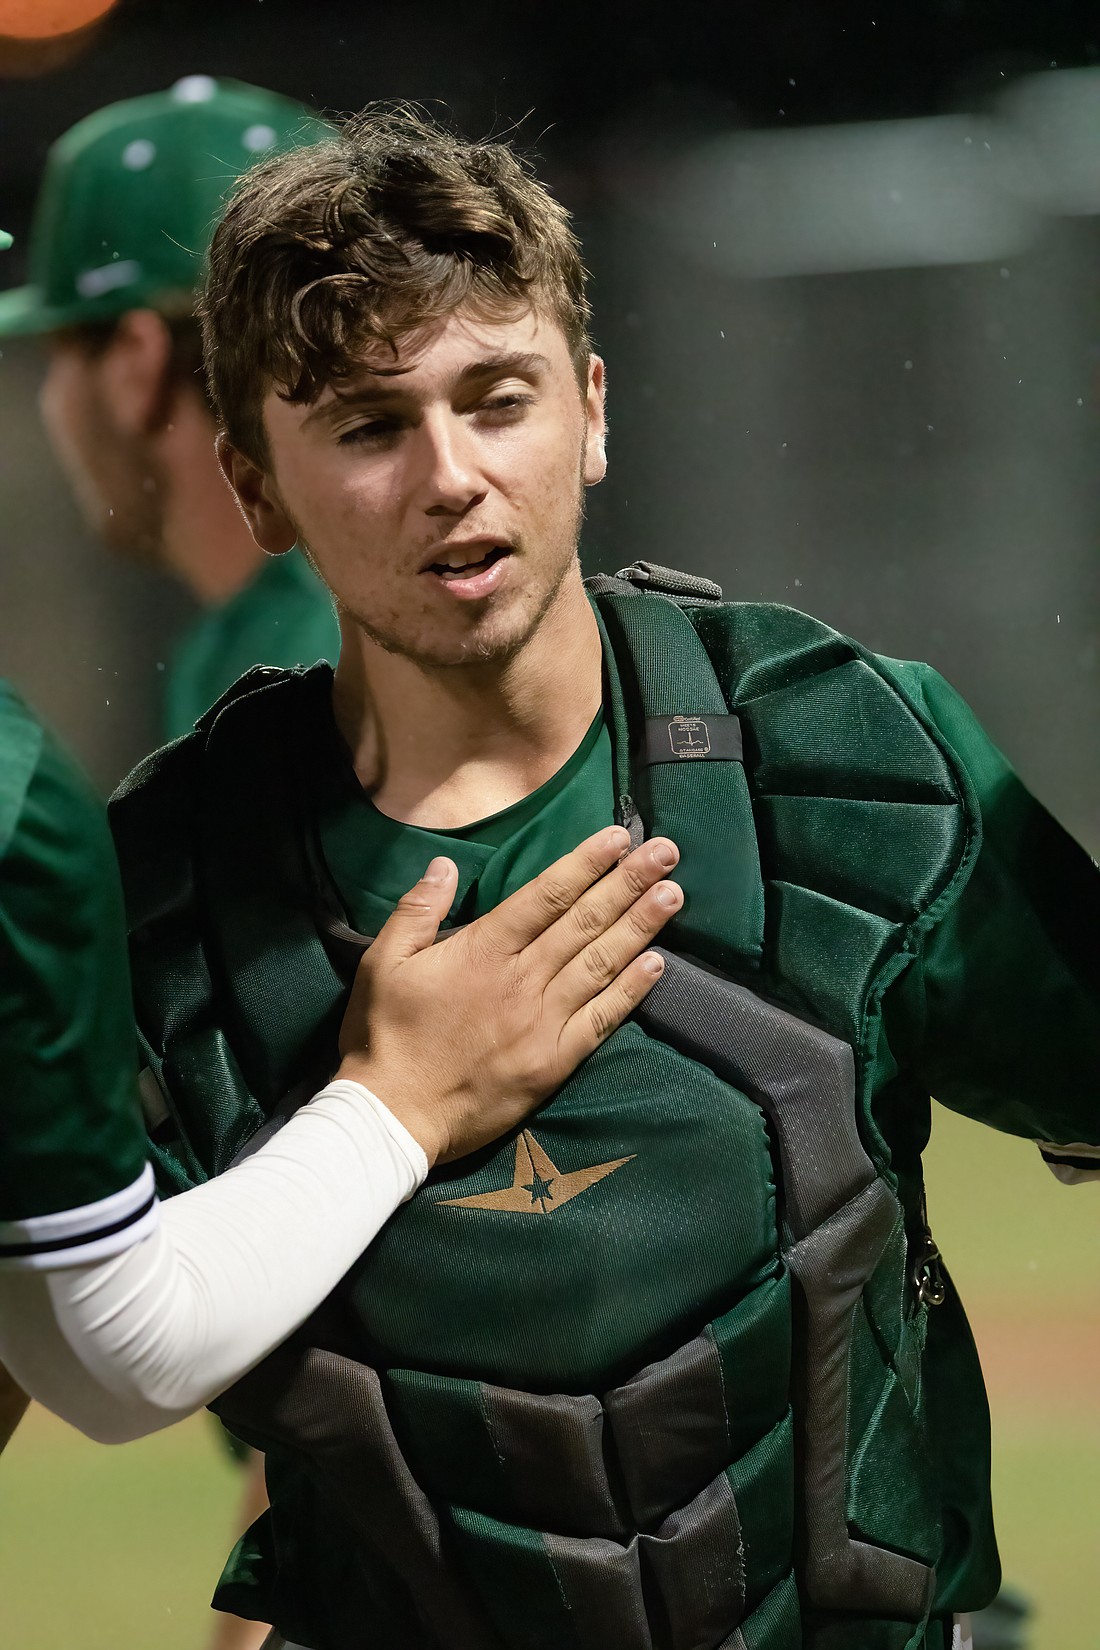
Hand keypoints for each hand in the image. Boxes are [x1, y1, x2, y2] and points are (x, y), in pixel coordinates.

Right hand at [336, 827, 680, 1163]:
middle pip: (584, 922)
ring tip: (674, 895)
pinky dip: (630, 991)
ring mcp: (542, 1022)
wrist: (393, 1117)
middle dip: (628, 883)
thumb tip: (444, 864)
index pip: (545, 896)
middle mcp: (521, 980)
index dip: (585, 864)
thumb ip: (416, 910)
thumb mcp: (383, 963)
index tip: (619, 838)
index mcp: (481, 951)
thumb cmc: (384, 1036)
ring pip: (601, 964)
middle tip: (667, 852)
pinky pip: (601, 1020)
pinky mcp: (554, 1062)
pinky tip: (657, 964)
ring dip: (640, 927)